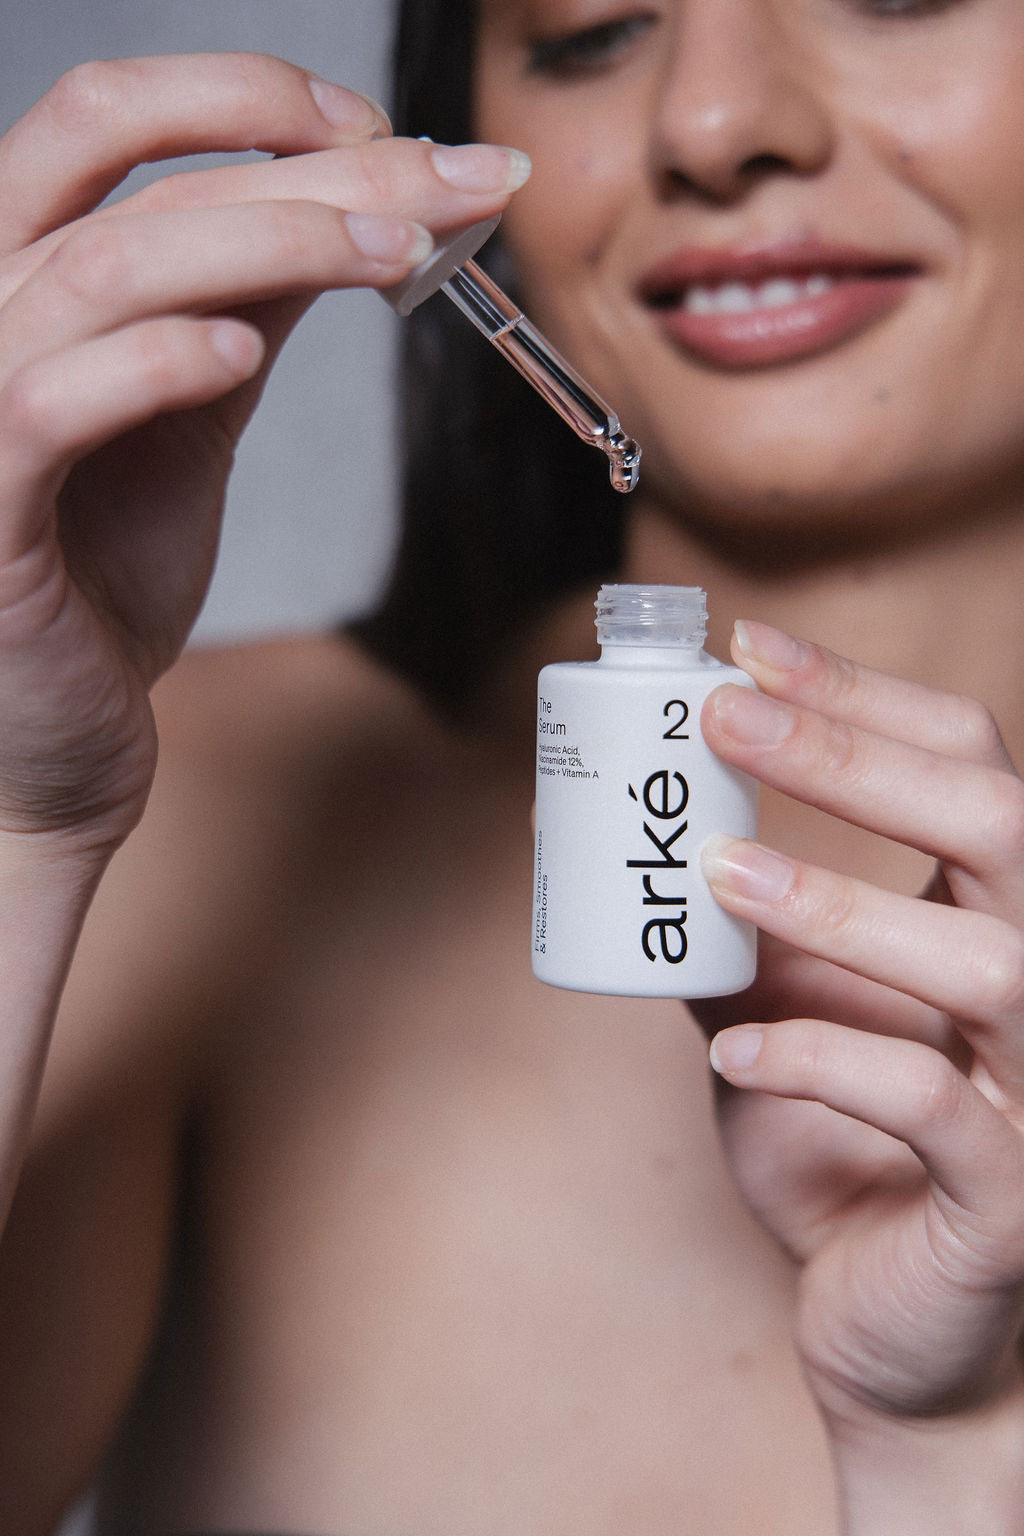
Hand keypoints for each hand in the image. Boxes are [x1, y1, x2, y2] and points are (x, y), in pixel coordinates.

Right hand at [0, 53, 528, 856]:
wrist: (58, 737)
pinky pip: (50, 402)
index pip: (108, 126)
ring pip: (105, 268)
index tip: (384, 133)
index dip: (243, 99)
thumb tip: (355, 207)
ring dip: (272, 243)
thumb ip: (242, 309)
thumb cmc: (103, 581)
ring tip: (397, 255)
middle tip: (442, 181)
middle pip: (111, 164)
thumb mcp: (188, 416)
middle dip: (295, 155)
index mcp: (21, 278)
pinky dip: (156, 363)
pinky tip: (244, 354)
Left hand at [694, 623, 1023, 1495]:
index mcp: (991, 921)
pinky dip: (826, 1063)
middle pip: (1001, 823)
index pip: (967, 765)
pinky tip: (733, 1056)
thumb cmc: (848, 1167)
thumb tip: (628, 844)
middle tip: (725, 714)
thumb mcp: (782, 1026)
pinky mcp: (1008, 1193)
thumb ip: (737, 942)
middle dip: (858, 757)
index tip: (749, 649)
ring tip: (718, 877)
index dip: (865, 699)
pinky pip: (933, 1103)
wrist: (906, 1346)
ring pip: (991, 959)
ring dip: (844, 907)